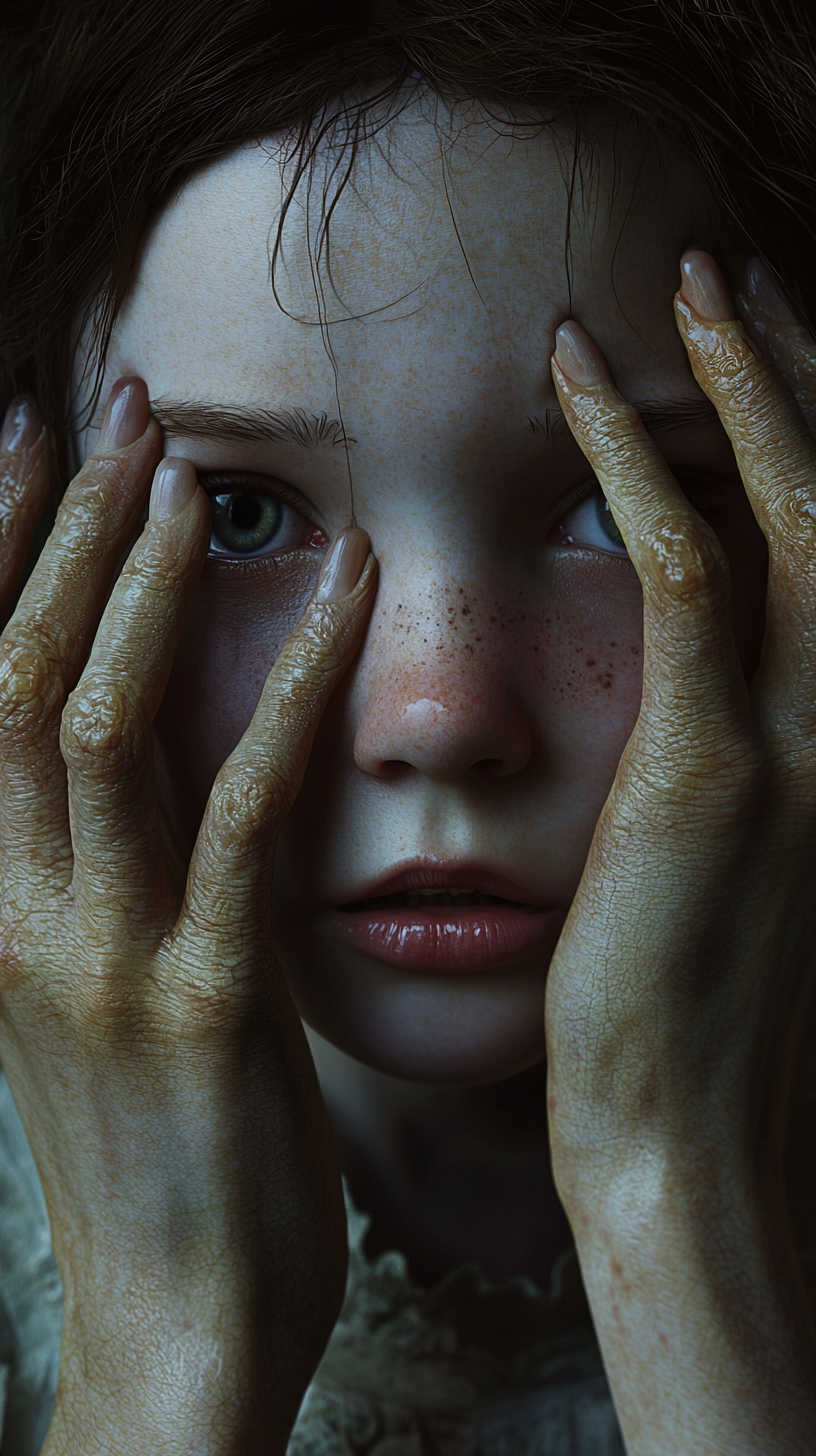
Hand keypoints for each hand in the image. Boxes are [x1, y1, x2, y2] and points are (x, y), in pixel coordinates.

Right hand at [0, 379, 376, 1454]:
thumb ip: (101, 865)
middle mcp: (14, 911)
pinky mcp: (204, 1002)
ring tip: (199, 477)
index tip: (25, 434)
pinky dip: (284, 692)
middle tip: (128, 408)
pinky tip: (339, 602)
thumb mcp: (96, 994)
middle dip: (67, 528)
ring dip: (146, 583)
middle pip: (17, 674)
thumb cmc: (154, 1156)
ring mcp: (101, 954)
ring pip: (100, 722)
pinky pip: (239, 812)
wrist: (175, 1323)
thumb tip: (143, 743)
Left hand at [545, 252, 815, 1453]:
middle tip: (730, 278)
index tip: (753, 358)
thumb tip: (695, 694)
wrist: (682, 1138)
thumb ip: (734, 759)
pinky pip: (688, 573)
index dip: (806, 438)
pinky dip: (635, 462)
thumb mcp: (732, 864)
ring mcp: (800, 745)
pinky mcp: (713, 775)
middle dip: (796, 375)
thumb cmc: (686, 1014)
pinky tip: (570, 387)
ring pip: (793, 510)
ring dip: (737, 382)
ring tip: (676, 289)